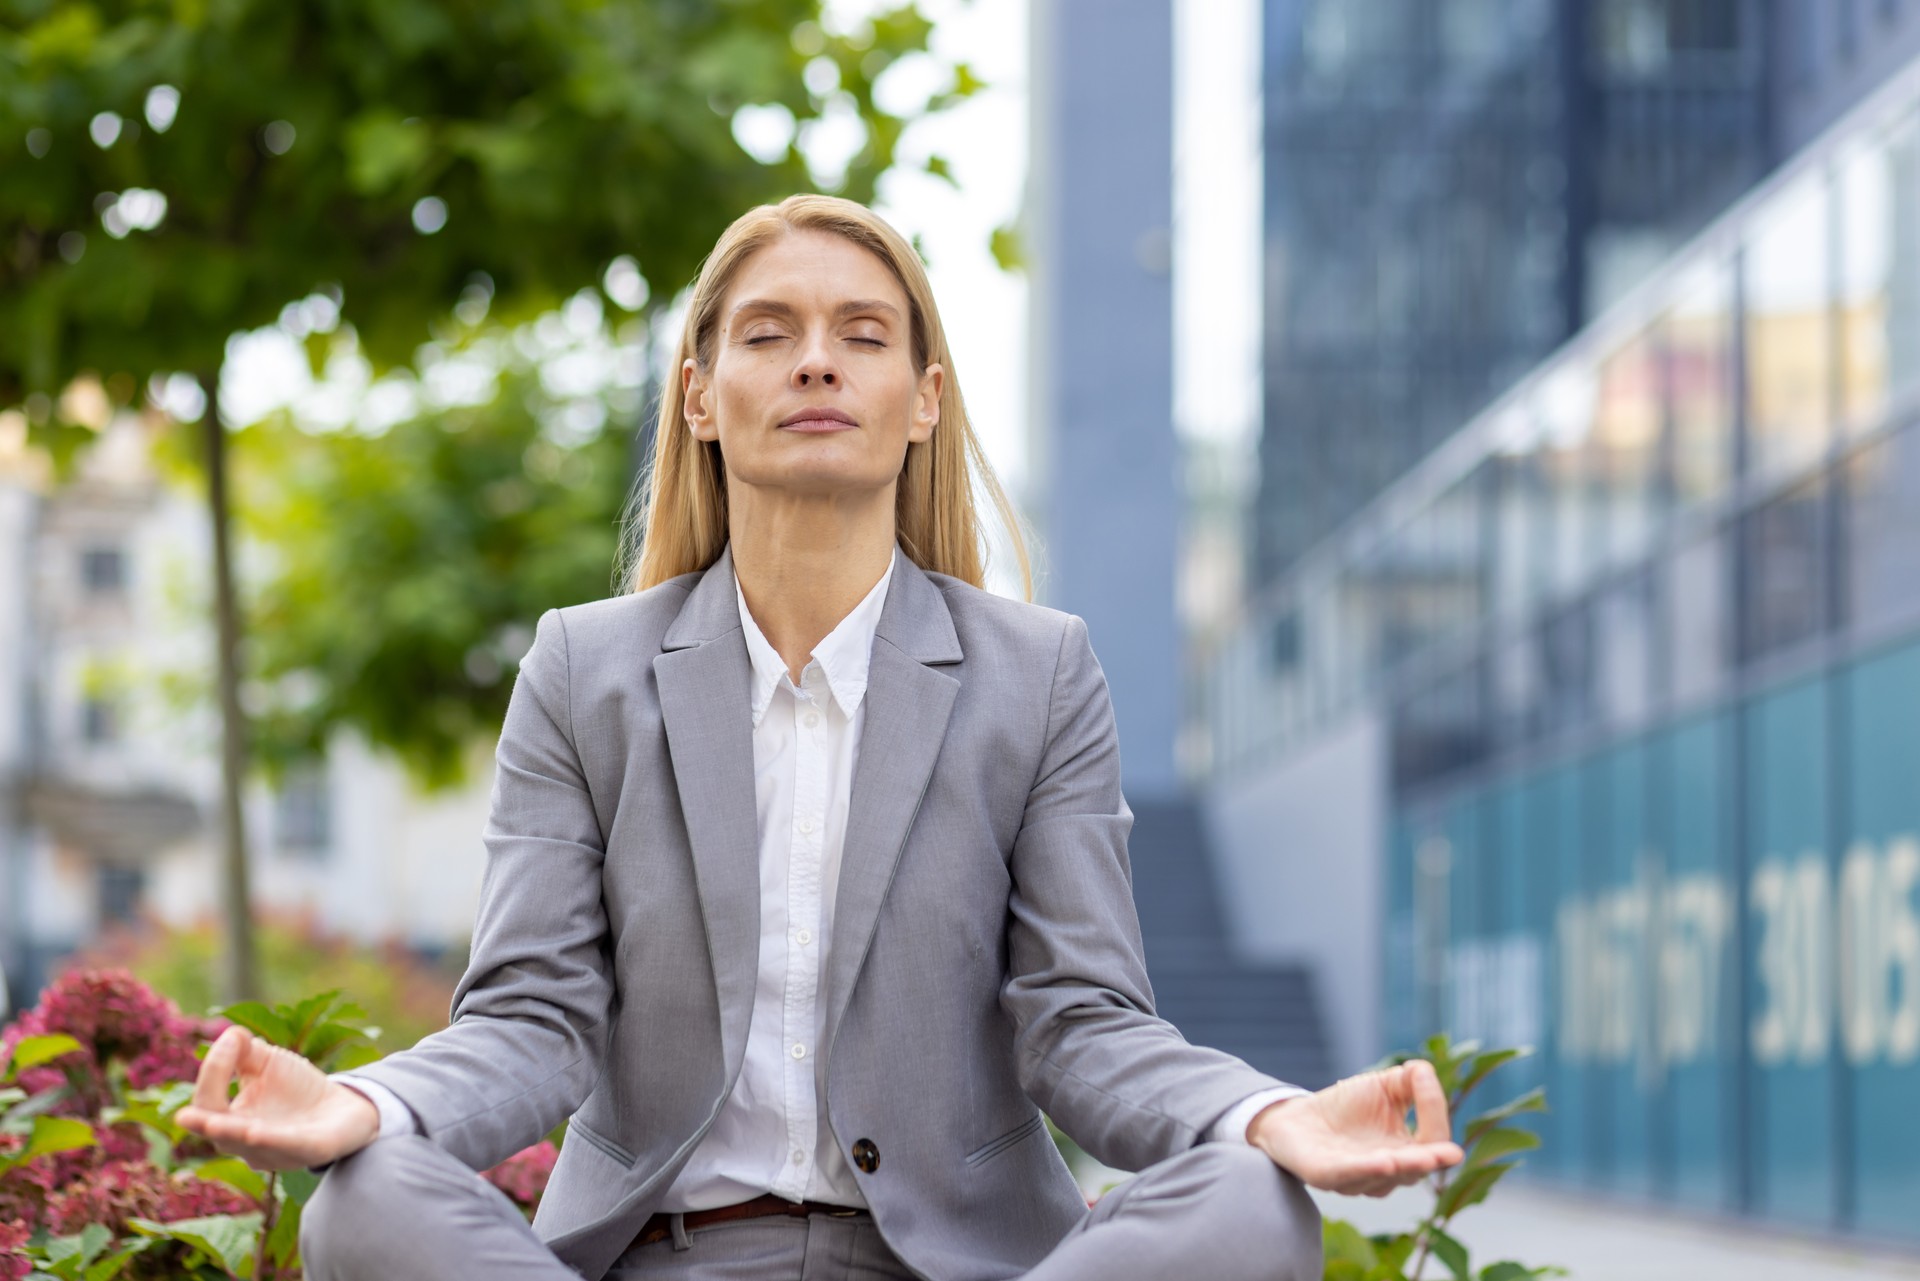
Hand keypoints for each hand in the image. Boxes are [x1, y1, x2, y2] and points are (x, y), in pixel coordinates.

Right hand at [176, 1025, 380, 1170]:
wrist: (345, 1107)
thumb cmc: (296, 1089)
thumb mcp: (267, 1063)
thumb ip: (244, 1050)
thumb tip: (230, 1036)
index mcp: (231, 1121)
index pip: (208, 1102)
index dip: (214, 1070)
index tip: (232, 1040)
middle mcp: (248, 1143)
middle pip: (220, 1134)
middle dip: (204, 1123)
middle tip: (183, 1116)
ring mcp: (278, 1151)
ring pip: (251, 1146)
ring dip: (234, 1133)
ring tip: (212, 1124)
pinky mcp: (311, 1151)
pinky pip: (289, 1148)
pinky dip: (272, 1141)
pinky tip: (256, 1133)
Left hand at [1248, 1060, 1463, 1196]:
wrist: (1296, 1117)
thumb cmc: (1346, 1106)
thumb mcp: (1384, 1085)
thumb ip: (1412, 1079)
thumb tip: (1426, 1072)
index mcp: (1406, 1153)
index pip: (1432, 1143)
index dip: (1435, 1117)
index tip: (1427, 1084)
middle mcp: (1386, 1173)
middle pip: (1413, 1171)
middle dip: (1428, 1161)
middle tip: (1450, 1154)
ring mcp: (1355, 1178)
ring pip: (1382, 1178)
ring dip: (1399, 1167)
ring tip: (1416, 1158)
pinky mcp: (1324, 1176)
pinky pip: (1347, 1176)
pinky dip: (1365, 1170)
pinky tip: (1384, 1160)